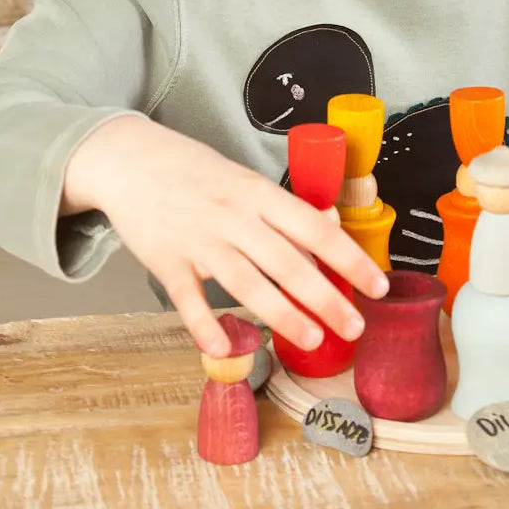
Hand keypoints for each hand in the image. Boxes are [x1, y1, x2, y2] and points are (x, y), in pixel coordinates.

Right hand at [63, 116, 389, 356]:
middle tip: (356, 327)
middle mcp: (234, 216)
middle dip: (327, 298)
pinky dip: (205, 325)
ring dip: (283, 315)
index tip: (379, 285)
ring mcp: (199, 240)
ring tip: (314, 339)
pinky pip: (188, 299)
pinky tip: (225, 349)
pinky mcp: (166, 261)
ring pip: (247, 283)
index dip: (350, 258)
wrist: (130, 159)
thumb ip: (283, 208)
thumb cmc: (195, 171)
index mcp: (259, 194)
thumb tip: (330, 225)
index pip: (315, 228)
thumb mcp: (245, 178)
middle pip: (288, 262)